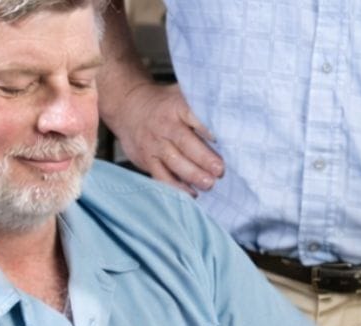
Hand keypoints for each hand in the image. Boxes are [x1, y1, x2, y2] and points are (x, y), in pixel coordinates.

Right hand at [106, 82, 223, 195]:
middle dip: (203, 158)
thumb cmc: (164, 104)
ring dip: (192, 175)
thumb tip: (233, 115)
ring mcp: (154, 144)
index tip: (220, 139)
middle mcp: (164, 125)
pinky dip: (176, 187)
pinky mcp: (146, 159)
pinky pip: (161, 176)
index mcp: (176, 107)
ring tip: (209, 184)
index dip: (207, 128)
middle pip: (185, 142)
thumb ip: (201, 106)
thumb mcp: (180, 95)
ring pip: (174, 161)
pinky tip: (192, 193)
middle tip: (220, 170)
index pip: (193, 116)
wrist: (127, 107)